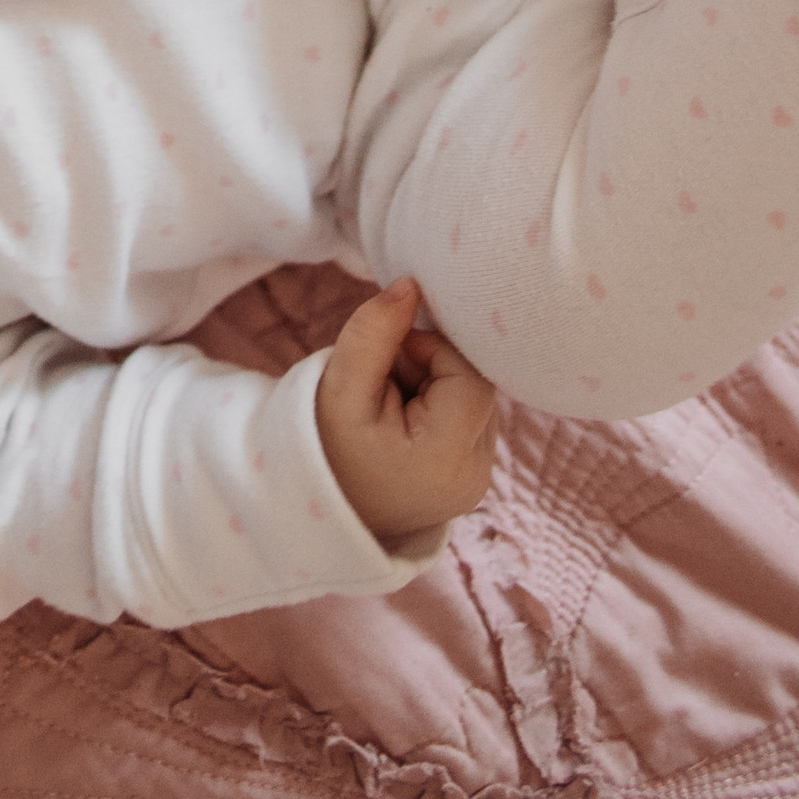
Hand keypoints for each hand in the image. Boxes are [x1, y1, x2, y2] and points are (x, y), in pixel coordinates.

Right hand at [313, 276, 498, 546]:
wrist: (320, 512)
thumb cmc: (326, 450)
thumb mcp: (339, 387)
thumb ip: (375, 332)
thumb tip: (412, 286)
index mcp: (447, 459)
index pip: (468, 373)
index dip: (431, 350)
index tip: (388, 358)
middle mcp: (475, 476)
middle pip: (474, 384)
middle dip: (430, 367)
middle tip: (384, 381)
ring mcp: (478, 482)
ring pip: (472, 398)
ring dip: (434, 385)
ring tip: (391, 403)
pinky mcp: (472, 478)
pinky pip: (469, 419)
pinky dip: (438, 407)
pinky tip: (404, 421)